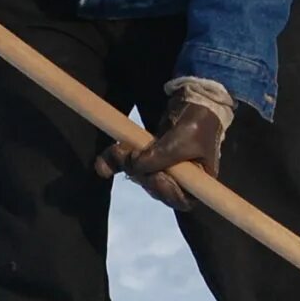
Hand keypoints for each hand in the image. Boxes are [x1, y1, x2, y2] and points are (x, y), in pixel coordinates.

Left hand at [95, 82, 230, 211]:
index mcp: (197, 181)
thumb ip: (158, 157)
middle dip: (140, 173)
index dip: (166, 192)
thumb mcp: (182, 139)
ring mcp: (161, 168)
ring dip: (124, 164)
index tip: (156, 176)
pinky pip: (128, 165)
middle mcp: (179, 180)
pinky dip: (114, 162)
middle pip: (155, 188)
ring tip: (117, 149)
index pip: (181, 200)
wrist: (193, 100)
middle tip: (128, 156)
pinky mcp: (147, 157)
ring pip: (139, 176)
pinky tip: (102, 162)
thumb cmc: (197, 123)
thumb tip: (132, 166)